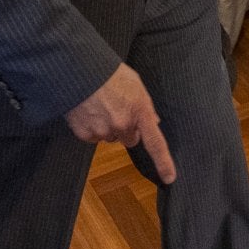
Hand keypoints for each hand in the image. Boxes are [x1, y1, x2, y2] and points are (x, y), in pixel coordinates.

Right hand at [63, 64, 175, 182]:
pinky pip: (93, 137)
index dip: (164, 162)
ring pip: (110, 137)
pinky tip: (89, 110)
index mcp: (140, 111)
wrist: (78, 69)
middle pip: (130, 139)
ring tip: (100, 104)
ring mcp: (103, 131)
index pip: (156, 143)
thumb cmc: (109, 72)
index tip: (169, 178)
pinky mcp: (85, 133)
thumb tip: (153, 121)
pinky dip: (91, 127)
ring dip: (107, 126)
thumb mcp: (135, 84)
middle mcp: (123, 125)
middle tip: (117, 109)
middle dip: (126, 129)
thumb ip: (144, 105)